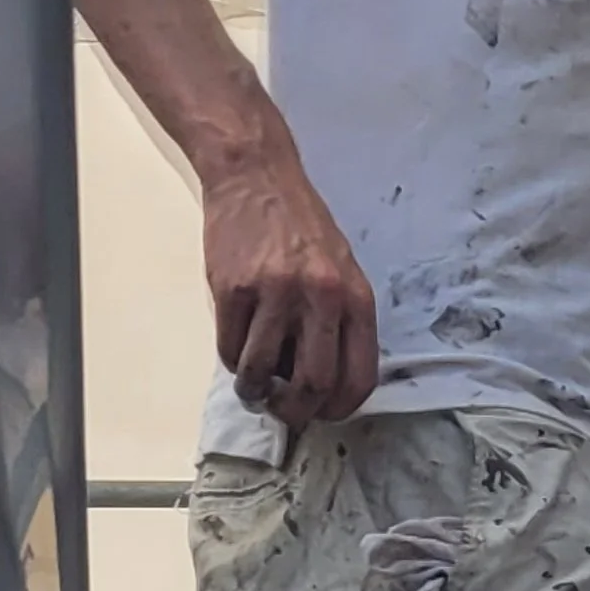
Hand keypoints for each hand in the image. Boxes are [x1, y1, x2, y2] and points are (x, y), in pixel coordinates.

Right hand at [202, 144, 379, 424]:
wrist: (256, 177)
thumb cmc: (300, 227)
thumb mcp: (341, 268)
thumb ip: (340, 320)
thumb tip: (323, 380)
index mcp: (355, 297)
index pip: (358, 377)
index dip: (338, 409)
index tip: (321, 413)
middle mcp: (320, 298)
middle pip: (313, 384)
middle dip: (296, 411)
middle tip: (283, 410)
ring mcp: (274, 293)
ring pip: (263, 373)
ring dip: (255, 393)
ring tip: (253, 388)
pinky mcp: (233, 290)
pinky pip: (231, 349)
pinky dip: (233, 362)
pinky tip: (238, 349)